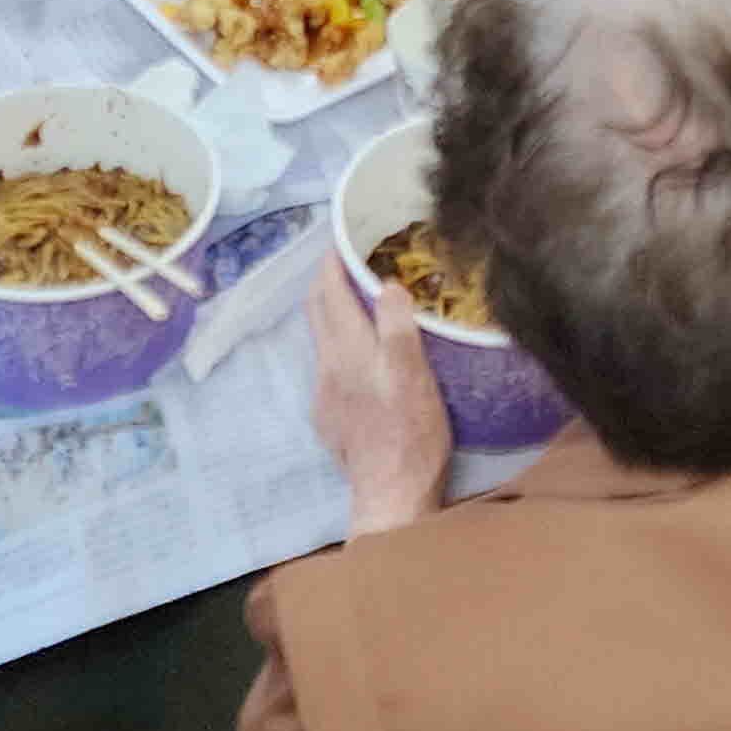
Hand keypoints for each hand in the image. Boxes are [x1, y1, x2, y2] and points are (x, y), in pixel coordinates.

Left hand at [305, 254, 449, 538]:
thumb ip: (397, 326)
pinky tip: (362, 355)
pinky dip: (340, 345)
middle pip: (317, 311)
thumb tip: (386, 285)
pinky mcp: (329, 416)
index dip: (332, 262)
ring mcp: (325, 393)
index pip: (330, 292)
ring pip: (322, 339)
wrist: (390, 492)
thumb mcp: (414, 373)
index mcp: (348, 349)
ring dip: (333, 312)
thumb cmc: (411, 431)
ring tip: (358, 300)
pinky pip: (329, 367)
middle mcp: (328, 366)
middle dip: (327, 281)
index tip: (342, 238)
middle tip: (348, 260)